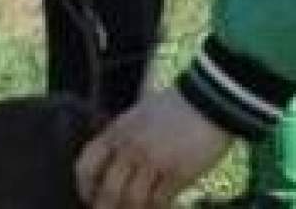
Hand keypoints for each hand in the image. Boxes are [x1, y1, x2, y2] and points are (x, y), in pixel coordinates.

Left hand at [76, 88, 231, 207]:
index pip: (87, 165)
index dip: (85, 188)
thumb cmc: (175, 107)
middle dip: (107, 208)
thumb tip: (113, 164)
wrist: (209, 98)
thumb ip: (124, 136)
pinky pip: (159, 203)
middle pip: (108, 191)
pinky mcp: (177, 172)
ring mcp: (153, 160)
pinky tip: (160, 207)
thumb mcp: (139, 114)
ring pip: (132, 201)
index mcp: (118, 130)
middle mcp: (131, 146)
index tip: (91, 198)